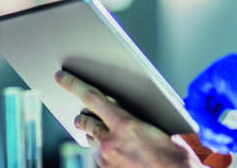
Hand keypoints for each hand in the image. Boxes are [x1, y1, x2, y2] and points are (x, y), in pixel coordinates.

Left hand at [55, 70, 216, 167]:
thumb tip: (129, 114)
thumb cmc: (174, 156)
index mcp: (125, 125)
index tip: (62, 77)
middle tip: (82, 115)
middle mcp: (110, 142)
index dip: (74, 85)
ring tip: (108, 137)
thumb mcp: (159, 128)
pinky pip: (99, 159)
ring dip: (96, 137)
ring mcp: (105, 161)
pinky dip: (104, 155)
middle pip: (85, 122)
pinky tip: (118, 155)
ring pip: (92, 142)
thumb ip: (137, 118)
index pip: (92, 97)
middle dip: (83, 117)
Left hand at [184, 54, 236, 159]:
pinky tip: (215, 127)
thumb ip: (232, 135)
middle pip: (203, 99)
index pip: (213, 102)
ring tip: (223, 137)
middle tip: (221, 142)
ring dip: (204, 122)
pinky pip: (196, 92)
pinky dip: (200, 114)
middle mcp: (236, 75)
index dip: (210, 125)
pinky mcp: (225, 71)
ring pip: (197, 96)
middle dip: (206, 126)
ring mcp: (231, 70)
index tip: (221, 141)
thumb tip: (217, 141)